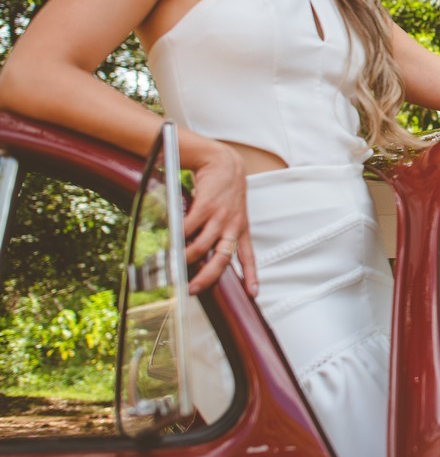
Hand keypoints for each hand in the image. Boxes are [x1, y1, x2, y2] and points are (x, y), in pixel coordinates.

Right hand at [182, 139, 256, 296]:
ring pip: (202, 246)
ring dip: (187, 259)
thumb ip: (222, 232)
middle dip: (208, 278)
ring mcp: (220, 216)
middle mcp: (232, 226)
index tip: (254, 294)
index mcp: (241, 229)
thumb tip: (204, 254)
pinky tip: (168, 242)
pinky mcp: (205, 205)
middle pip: (222, 259)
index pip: (249, 257)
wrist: (224, 161)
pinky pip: (189, 228)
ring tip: (174, 267)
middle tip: (193, 289)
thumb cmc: (225, 190)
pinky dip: (177, 237)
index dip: (251, 276)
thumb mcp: (233, 213)